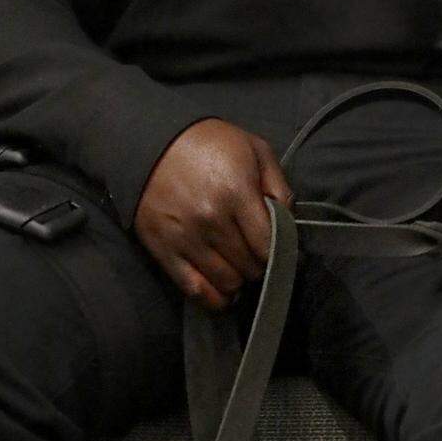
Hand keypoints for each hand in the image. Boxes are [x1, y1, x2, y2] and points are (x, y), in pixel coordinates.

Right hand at [133, 118, 292, 308]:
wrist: (152, 142)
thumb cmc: (210, 143)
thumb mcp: (254, 149)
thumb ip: (279, 186)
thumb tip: (289, 221)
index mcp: (236, 193)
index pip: (269, 246)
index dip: (280, 251)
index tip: (279, 247)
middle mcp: (211, 221)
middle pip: (250, 267)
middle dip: (259, 264)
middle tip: (256, 254)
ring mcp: (186, 239)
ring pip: (227, 283)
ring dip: (239, 280)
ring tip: (239, 267)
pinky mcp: (164, 251)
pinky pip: (195, 291)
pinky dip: (214, 299)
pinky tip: (224, 291)